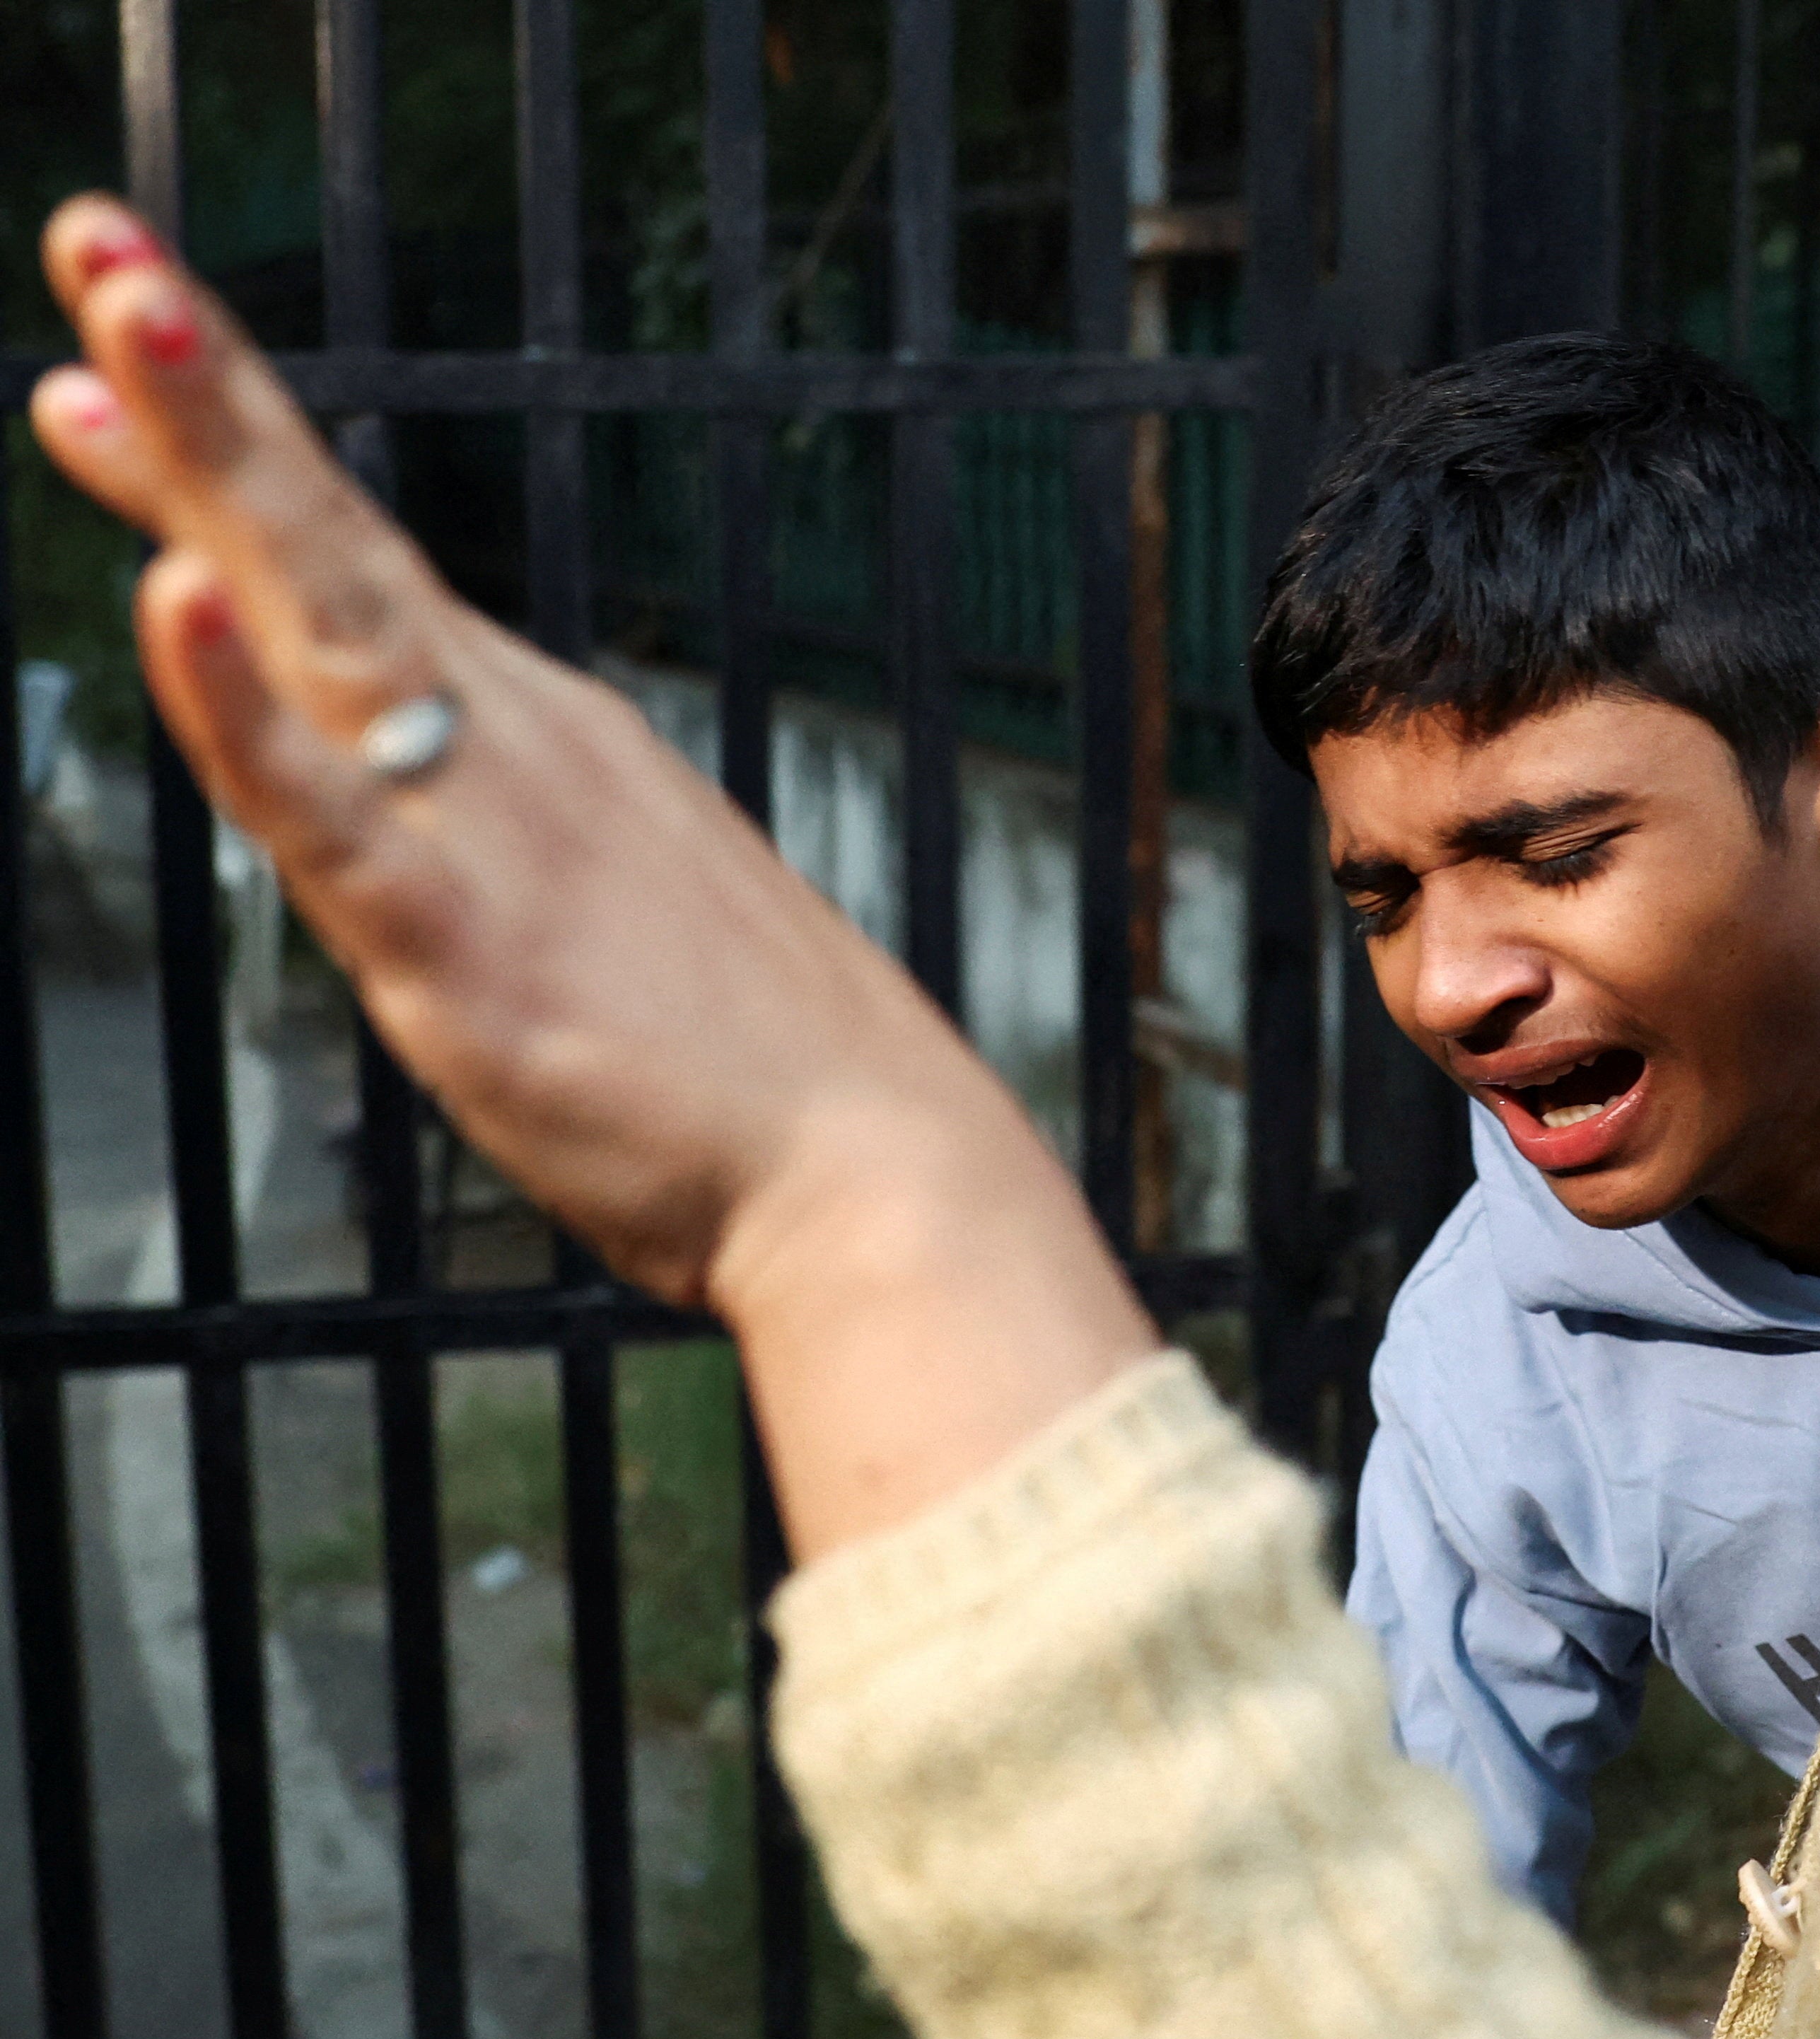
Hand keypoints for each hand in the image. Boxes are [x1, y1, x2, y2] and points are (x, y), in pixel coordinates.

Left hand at [28, 196, 1155, 1554]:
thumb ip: (526, 851)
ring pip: (320, 622)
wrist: (876, 1175)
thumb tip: (469, 827)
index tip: (134, 346)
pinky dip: (241, 705)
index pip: (360, 572)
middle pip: (329, 544)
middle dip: (207, 387)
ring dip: (216, 464)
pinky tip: (173, 600)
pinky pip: (329, 812)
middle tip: (103, 242)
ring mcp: (485, 832)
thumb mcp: (627, 916)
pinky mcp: (461, 945)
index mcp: (546, 744)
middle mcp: (511, 749)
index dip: (237, 451)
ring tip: (118, 325)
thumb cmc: (763, 1077)